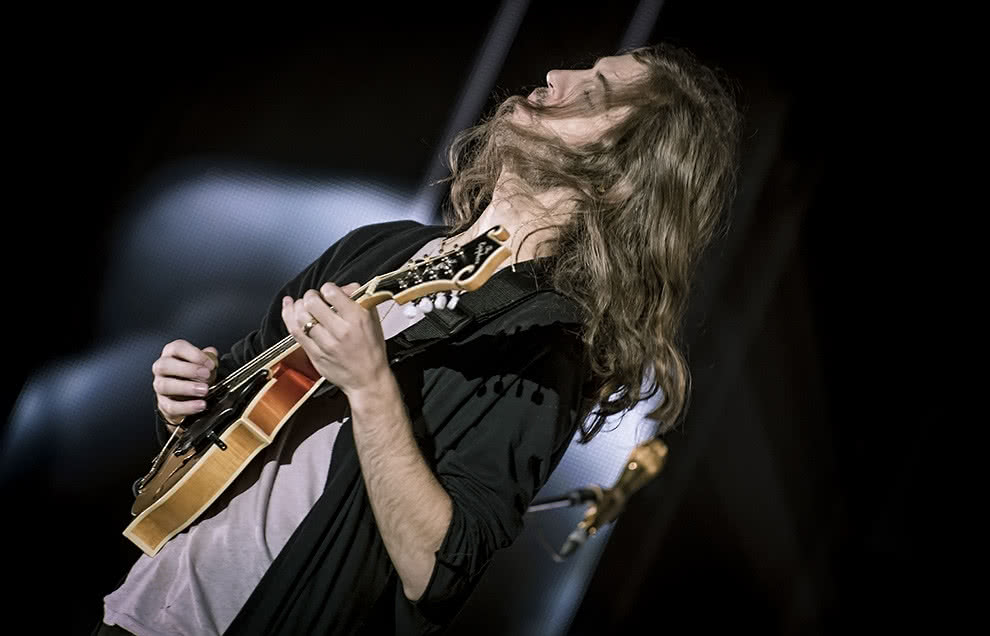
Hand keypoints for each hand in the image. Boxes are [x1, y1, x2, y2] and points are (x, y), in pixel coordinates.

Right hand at [153, 340, 217, 425]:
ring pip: (165, 386)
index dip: (194, 354)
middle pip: (165, 365)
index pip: (177, 348)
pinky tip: (200, 405)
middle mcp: (161, 369)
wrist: (187, 397)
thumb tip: (212, 354)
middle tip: (206, 375)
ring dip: (187, 388)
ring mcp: (160, 386)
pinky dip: (187, 406)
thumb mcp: (202, 363)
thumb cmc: (194, 375)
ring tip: (204, 390)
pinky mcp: (163, 404)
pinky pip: (171, 406)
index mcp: (171, 354)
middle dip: (188, 370)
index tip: (209, 364)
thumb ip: (208, 357)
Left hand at [281, 282, 389, 397]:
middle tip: (314, 298)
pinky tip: (289, 307)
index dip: (327, 288)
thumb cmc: (372, 350)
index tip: (329, 292)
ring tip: (303, 305)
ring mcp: (326, 344)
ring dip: (299, 306)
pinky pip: (295, 331)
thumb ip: (358, 299)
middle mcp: (341, 331)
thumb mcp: (372, 319)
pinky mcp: (314, 354)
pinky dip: (288, 316)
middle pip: (312, 303)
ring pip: (301, 317)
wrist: (368, 380)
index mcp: (357, 319)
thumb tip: (342, 287)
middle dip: (311, 296)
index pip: (332, 293)